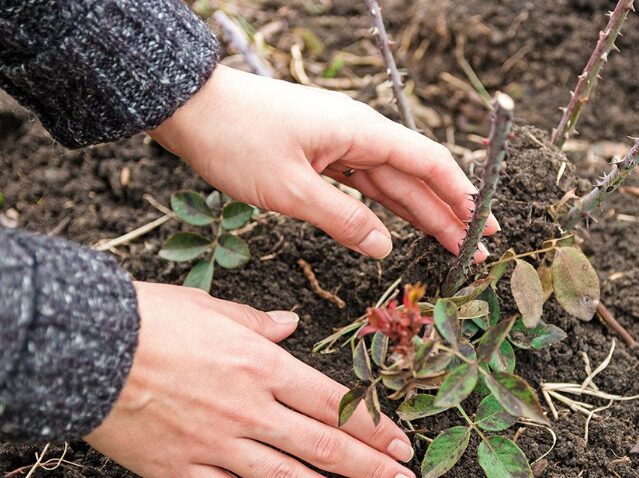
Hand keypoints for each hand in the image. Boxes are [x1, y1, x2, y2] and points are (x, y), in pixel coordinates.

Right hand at [86, 282, 415, 477]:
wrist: (87, 346)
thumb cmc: (150, 320)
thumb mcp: (213, 307)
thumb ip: (258, 322)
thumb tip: (290, 323)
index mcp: (263, 367)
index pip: (333, 403)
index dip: (373, 425)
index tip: (401, 439)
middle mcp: (250, 410)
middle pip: (323, 445)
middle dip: (371, 465)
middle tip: (404, 476)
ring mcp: (218, 445)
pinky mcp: (182, 470)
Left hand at [150, 65, 497, 259]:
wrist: (189, 107)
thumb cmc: (235, 139)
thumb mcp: (290, 189)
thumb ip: (343, 220)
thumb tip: (385, 248)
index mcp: (360, 131)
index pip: (428, 162)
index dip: (461, 195)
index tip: (484, 224)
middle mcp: (358, 134)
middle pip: (415, 177)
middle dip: (448, 213)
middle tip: (474, 251)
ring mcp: (339, 144)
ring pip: (391, 184)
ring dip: (421, 214)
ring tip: (450, 245)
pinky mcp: (320, 155)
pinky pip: (363, 185)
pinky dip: (384, 208)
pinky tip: (399, 228)